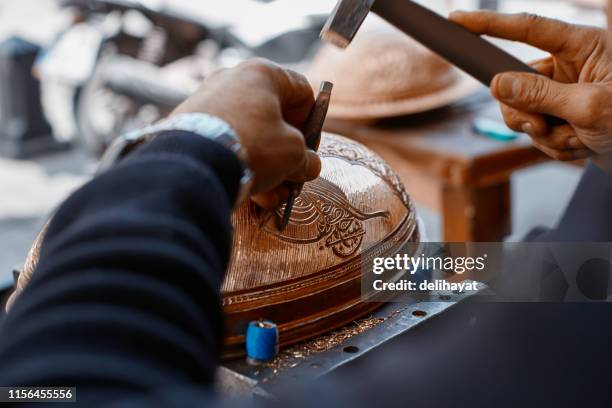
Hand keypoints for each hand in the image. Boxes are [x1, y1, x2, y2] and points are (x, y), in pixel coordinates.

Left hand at [172, 59, 320, 207]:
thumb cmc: (253, 146)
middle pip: (274, 120)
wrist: (193, 164)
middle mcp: (233, 81)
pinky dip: (240, 168)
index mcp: (263, 74)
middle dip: (286, 155)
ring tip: (269, 196)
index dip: (312, 123)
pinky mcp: (190, 127)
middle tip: (290, 178)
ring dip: (266, 170)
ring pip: (251, 138)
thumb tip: (307, 166)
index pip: (302, 92)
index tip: (308, 148)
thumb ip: (307, 157)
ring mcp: (208, 103)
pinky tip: (248, 195)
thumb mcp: (294, 153)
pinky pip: (226, 146)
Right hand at [450, 11, 611, 162]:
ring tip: (575, 141)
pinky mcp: (561, 114)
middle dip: (524, 112)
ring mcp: (562, 92)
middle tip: (542, 128)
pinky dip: (552, 144)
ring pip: (521, 111)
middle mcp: (569, 65)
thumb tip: (498, 84)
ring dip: (542, 133)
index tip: (457, 20)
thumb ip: (540, 94)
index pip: (528, 29)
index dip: (489, 24)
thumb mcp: (589, 107)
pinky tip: (579, 146)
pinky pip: (534, 130)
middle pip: (514, 82)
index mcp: (583, 46)